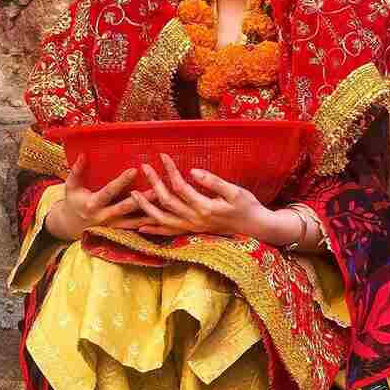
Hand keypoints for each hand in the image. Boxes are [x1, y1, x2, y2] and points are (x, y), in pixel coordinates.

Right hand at [45, 156, 154, 240]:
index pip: (109, 191)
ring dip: (150, 213)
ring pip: (135, 221)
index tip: (134, 170)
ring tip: (165, 204)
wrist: (71, 226)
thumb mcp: (71, 186)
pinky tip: (163, 217)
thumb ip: (77, 170)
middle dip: (142, 199)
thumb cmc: (73, 201)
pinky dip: (149, 224)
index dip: (121, 181)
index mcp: (92, 204)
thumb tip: (83, 154)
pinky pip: (136, 228)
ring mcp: (113, 226)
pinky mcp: (119, 231)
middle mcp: (104, 217)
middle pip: (126, 207)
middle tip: (157, 189)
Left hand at [132, 154, 271, 239]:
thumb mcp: (234, 191)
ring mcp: (192, 228)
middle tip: (144, 167)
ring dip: (146, 207)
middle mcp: (195, 220)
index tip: (162, 156)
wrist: (255, 227)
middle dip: (154, 183)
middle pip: (167, 201)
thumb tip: (193, 171)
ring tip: (133, 194)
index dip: (169, 170)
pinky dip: (155, 230)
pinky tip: (141, 227)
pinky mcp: (193, 231)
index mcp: (204, 207)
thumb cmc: (247, 206)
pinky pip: (170, 233)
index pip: (180, 186)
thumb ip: (213, 182)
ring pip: (163, 220)